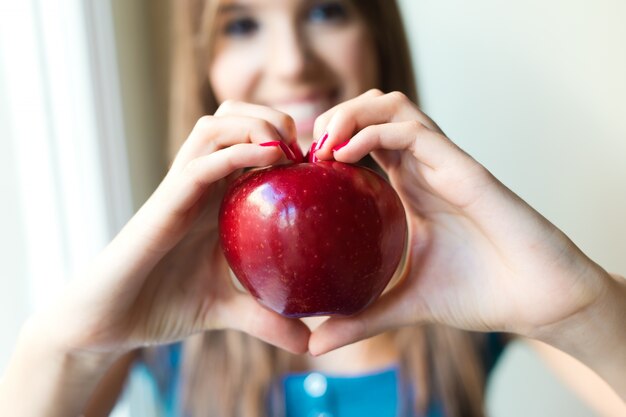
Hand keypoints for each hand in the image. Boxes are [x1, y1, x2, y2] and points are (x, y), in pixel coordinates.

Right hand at [36, 101, 309, 355]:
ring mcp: (181, 188)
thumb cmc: (165, 305)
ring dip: (256, 124)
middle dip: (272, 117)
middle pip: (233, 117)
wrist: (111, 321)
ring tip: (287, 150)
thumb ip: (268, 318)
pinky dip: (237, 152)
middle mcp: (199, 184)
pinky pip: (202, 163)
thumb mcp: (229, 309)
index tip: (319, 162)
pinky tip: (269, 159)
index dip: (286, 136)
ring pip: (215, 125)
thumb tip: (309, 344)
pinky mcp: (165, 202)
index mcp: (216, 197)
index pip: (248, 139)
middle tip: (305, 150)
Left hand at [308, 89, 609, 354]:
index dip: (329, 142)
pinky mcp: (462, 167)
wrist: (537, 301)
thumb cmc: (480, 295)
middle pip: (374, 111)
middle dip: (335, 115)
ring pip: (392, 105)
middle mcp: (424, 168)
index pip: (365, 142)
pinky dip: (372, 132)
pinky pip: (412, 130)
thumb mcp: (405, 304)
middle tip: (307, 149)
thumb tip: (313, 345)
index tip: (299, 168)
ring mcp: (443, 163)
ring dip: (351, 112)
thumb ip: (362, 318)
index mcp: (411, 189)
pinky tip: (345, 154)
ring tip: (322, 143)